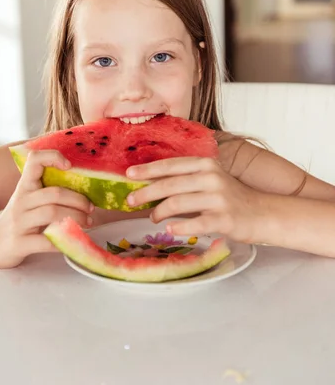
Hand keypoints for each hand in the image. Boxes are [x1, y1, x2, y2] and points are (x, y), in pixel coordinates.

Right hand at [0, 150, 93, 267]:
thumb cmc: (19, 217)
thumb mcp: (28, 197)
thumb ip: (48, 188)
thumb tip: (83, 183)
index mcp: (25, 186)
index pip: (34, 160)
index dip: (53, 157)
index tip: (70, 165)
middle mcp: (21, 200)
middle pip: (54, 193)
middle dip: (79, 200)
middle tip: (91, 208)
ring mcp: (19, 222)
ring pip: (52, 213)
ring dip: (76, 218)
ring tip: (88, 223)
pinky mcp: (20, 243)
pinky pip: (46, 241)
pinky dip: (63, 241)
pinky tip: (73, 241)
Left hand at [126, 158, 264, 242]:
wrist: (264, 213)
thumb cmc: (232, 198)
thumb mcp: (211, 179)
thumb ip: (187, 179)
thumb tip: (152, 185)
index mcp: (206, 164)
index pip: (171, 165)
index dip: (148, 169)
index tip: (129, 174)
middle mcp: (211, 177)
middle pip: (170, 184)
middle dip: (146, 193)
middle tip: (130, 201)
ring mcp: (218, 198)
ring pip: (178, 203)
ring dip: (159, 212)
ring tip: (153, 218)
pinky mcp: (224, 219)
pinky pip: (195, 222)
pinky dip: (179, 226)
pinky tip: (170, 228)